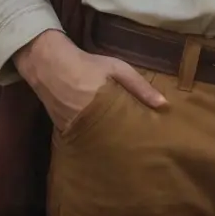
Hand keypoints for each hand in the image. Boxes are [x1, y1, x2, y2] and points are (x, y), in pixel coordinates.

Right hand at [13, 29, 166, 133]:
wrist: (51, 65)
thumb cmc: (88, 65)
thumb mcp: (117, 69)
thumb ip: (139, 86)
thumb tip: (163, 104)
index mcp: (104, 109)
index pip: (125, 132)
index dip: (136, 139)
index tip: (149, 144)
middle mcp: (89, 125)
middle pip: (112, 141)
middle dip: (124, 144)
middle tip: (139, 150)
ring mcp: (76, 131)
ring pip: (99, 142)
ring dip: (109, 143)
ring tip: (125, 148)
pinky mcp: (65, 132)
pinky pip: (85, 139)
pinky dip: (94, 139)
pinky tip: (104, 141)